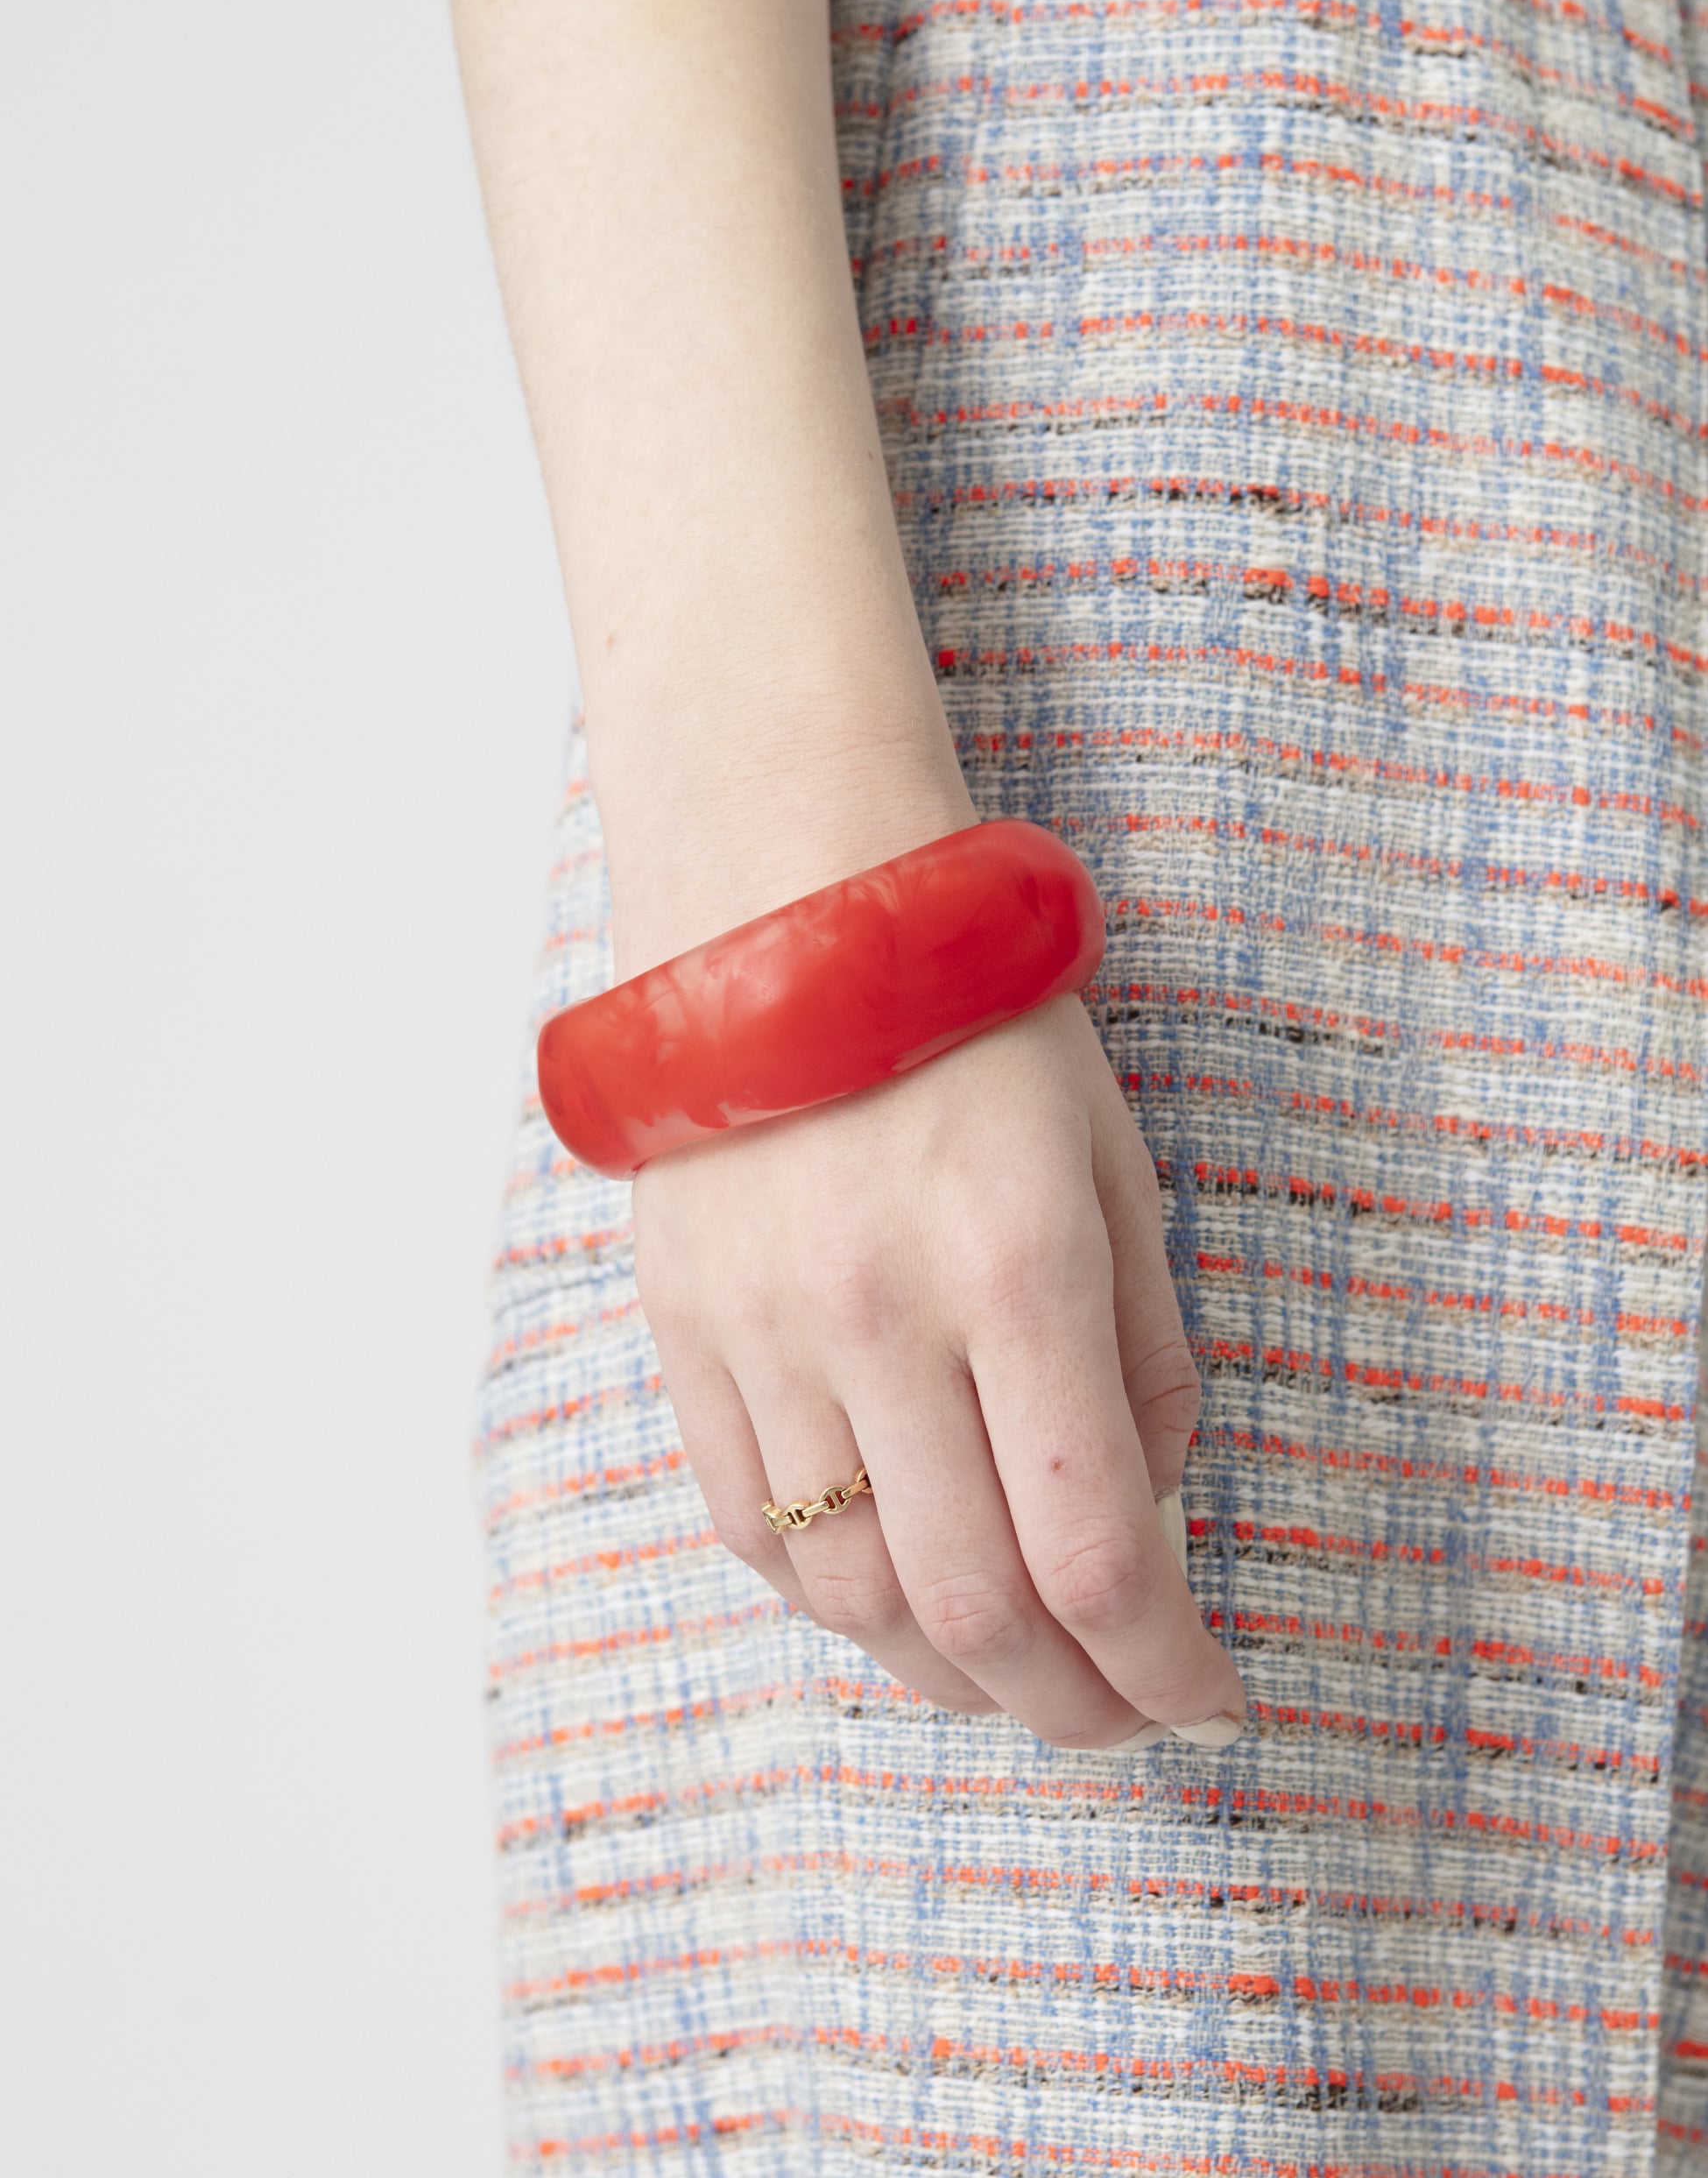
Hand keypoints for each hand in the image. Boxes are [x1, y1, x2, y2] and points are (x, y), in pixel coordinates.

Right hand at [631, 990, 1247, 1750]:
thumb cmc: (977, 1029)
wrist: (787, 920)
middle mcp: (880, 1320)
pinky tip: (894, 1597)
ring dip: (951, 1673)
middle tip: (1123, 1719)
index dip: (1164, 1667)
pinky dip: (834, 1599)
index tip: (1211, 1703)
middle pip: (975, 1610)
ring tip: (1016, 1673)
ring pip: (852, 1595)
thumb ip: (1144, 1355)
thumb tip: (1143, 1518)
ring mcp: (764, 1335)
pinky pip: (747, 1526)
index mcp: (1019, 1268)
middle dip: (1071, 1706)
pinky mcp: (686, 1335)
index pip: (1097, 1551)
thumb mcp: (1114, 1166)